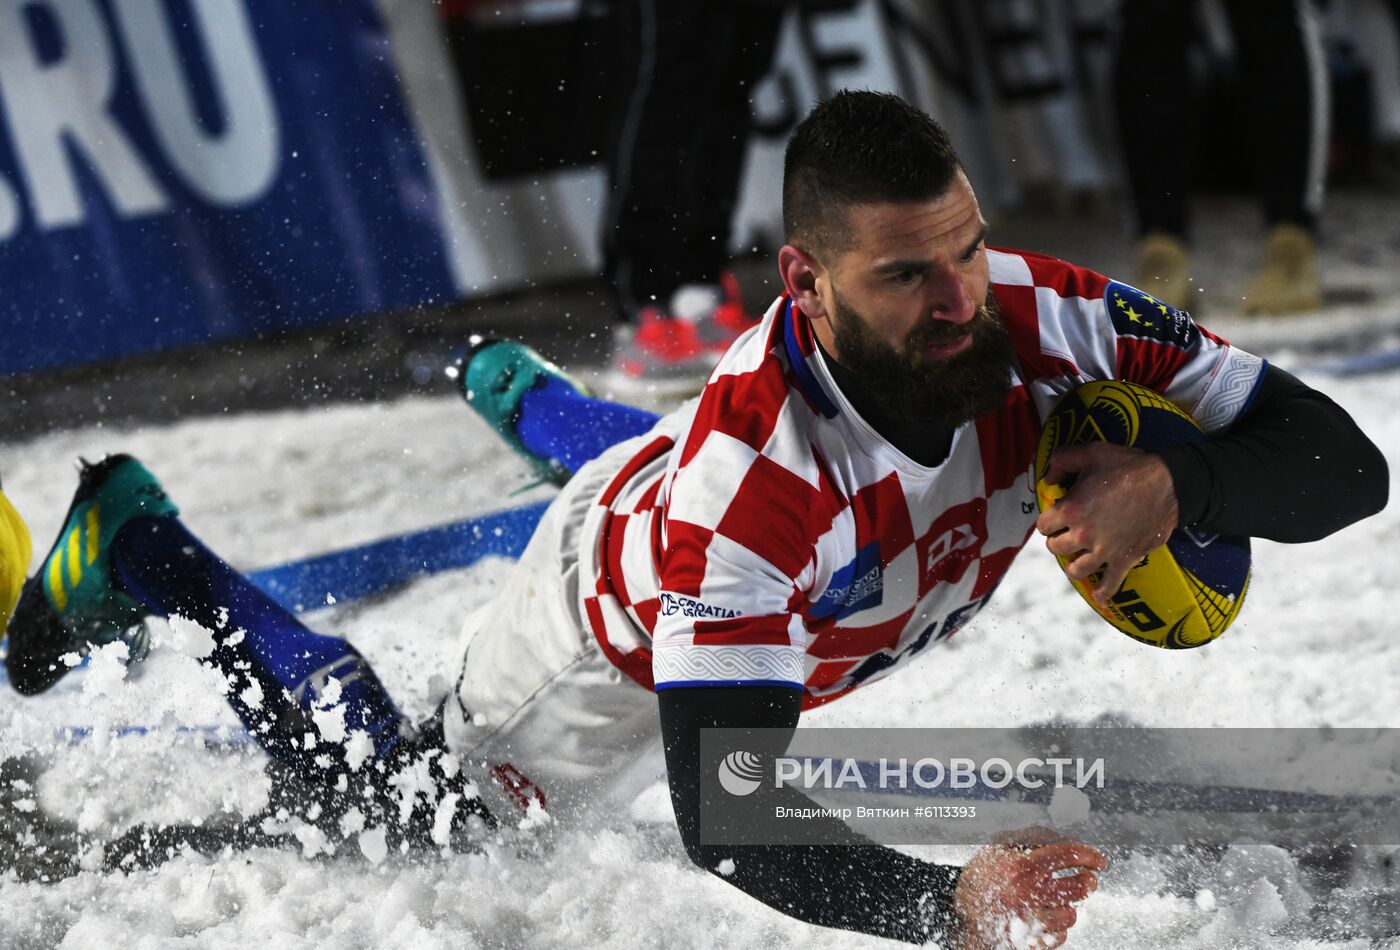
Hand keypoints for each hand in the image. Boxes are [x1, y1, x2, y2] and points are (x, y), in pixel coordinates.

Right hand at [953, 828, 1107, 948]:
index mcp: (1021, 865)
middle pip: (1078, 887)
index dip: (1090, 855)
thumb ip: (1032, 837)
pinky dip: (1060, 927)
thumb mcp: (999, 846)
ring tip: (1062, 900)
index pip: (1068, 854)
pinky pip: (1060, 936)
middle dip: (1090, 882)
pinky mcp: (1030, 942)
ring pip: (1072, 914)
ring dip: (1072, 906)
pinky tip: (1048, 918)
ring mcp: (1029, 920)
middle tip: (1089, 879)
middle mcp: (1027, 893)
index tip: (1100, 859)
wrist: (962, 914)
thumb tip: (1069, 838)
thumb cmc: (983, 875)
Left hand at [1034, 443, 1178, 605]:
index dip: (1049, 519)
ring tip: (1076, 558)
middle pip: (1056, 548)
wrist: (1169, 484)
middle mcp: (1084, 535)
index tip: (1057, 514)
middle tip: (1067, 533)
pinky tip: (1097, 596)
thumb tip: (1049, 478)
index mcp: (1072, 510)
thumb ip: (1063, 460)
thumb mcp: (1091, 452)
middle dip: (1058, 540)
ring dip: (1073, 565)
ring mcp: (1104, 551)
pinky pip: (1111, 583)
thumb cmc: (1129, 467)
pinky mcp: (1125, 559)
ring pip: (1076, 570)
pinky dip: (1103, 592)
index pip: (1044, 525)